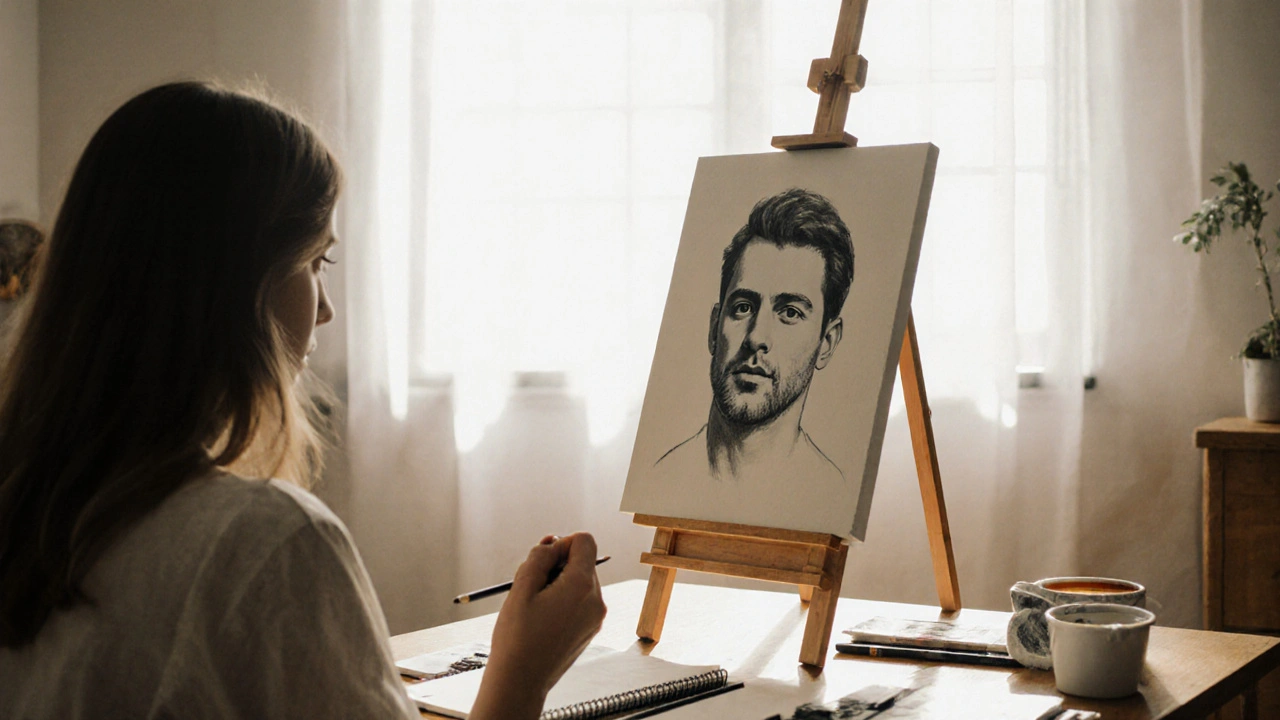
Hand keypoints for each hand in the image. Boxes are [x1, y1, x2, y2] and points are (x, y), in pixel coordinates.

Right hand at [470, 533, 606, 719]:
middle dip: (559, 565)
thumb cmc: (517, 638)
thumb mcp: (521, 587)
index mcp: (581, 586)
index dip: (562, 543)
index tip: (543, 559)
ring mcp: (595, 617)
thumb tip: (553, 541)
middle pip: (583, 562)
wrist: (521, 681)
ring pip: (582, 582)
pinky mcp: (590, 629)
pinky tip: (544, 618)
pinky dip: (565, 600)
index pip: (585, 541)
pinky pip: (582, 601)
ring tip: (536, 605)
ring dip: (560, 583)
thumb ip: (539, 556)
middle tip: (533, 585)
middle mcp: (595, 600)